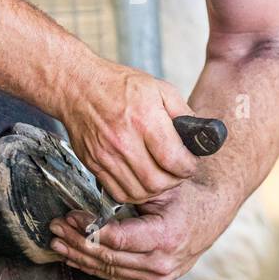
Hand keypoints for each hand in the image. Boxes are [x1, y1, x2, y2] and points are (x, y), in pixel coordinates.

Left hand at [46, 180, 237, 279]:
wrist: (210, 215)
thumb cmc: (184, 196)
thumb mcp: (161, 188)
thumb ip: (131, 193)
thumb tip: (94, 190)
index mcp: (166, 237)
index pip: (117, 239)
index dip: (89, 229)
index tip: (70, 216)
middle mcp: (162, 263)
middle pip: (108, 257)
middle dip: (77, 242)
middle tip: (55, 228)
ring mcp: (159, 277)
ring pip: (109, 271)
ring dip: (79, 256)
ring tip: (57, 242)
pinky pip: (117, 277)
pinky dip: (94, 267)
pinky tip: (74, 257)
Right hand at [55, 61, 198, 205]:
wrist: (78, 87)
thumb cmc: (119, 86)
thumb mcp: (159, 88)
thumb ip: (183, 112)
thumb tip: (200, 134)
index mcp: (144, 119)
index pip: (174, 160)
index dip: (188, 167)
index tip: (190, 163)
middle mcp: (124, 141)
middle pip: (158, 182)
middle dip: (175, 181)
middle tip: (177, 172)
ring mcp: (106, 156)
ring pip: (140, 193)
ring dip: (156, 190)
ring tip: (161, 176)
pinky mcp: (94, 164)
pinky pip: (119, 193)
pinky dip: (135, 193)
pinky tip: (141, 180)